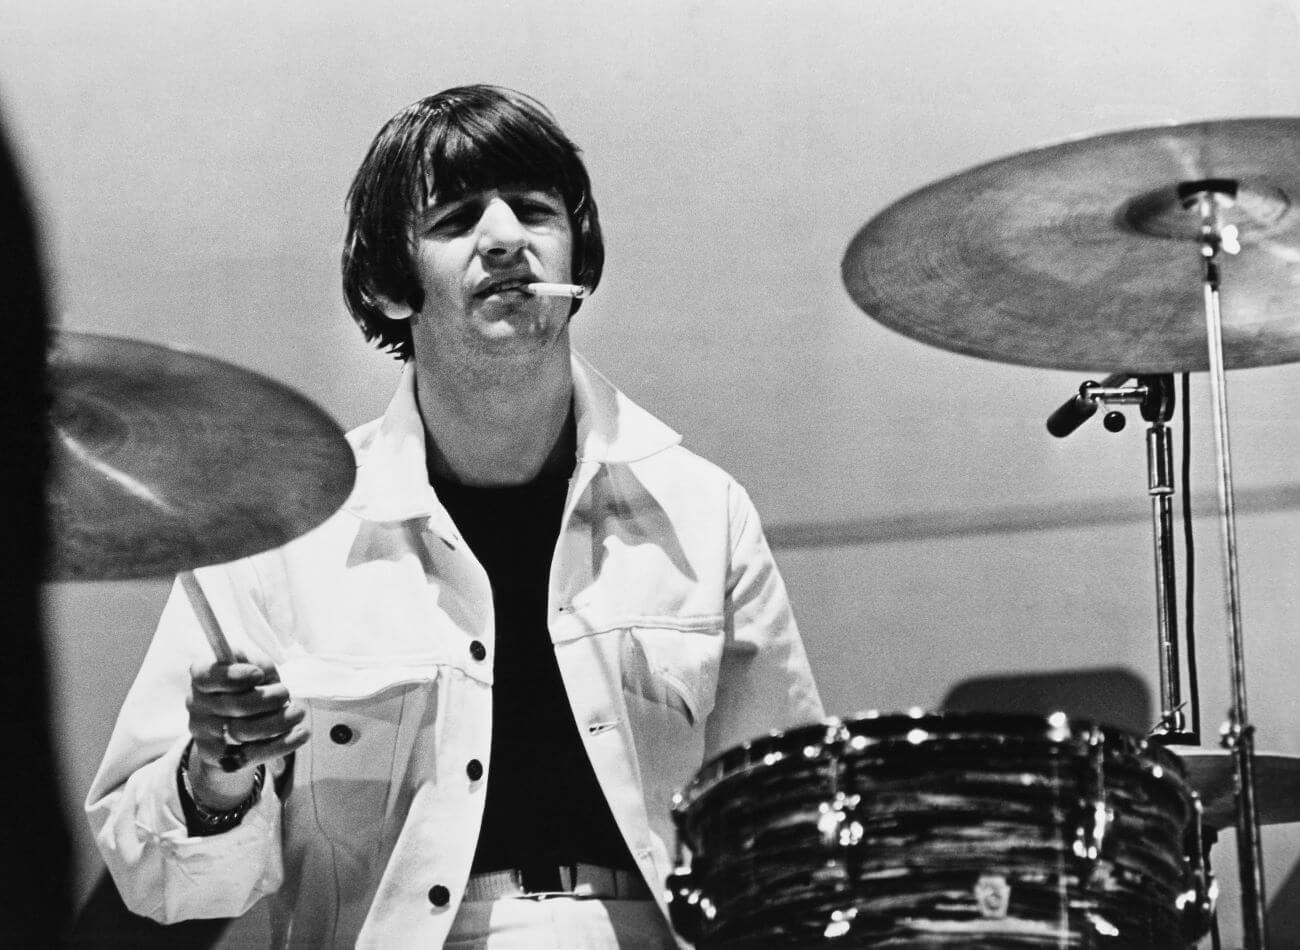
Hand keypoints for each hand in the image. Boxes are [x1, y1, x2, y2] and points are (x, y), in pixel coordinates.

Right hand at [186, 654, 308, 808]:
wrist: (231, 726)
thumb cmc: (247, 687)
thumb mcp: (252, 667)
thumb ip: (258, 664)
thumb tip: (263, 673)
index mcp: (202, 676)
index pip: (207, 676)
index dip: (234, 675)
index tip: (258, 674)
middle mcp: (196, 704)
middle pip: (234, 705)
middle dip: (268, 699)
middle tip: (286, 694)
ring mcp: (203, 733)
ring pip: (243, 731)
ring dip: (278, 721)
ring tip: (298, 713)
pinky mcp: (217, 757)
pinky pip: (251, 755)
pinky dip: (281, 744)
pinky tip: (300, 734)